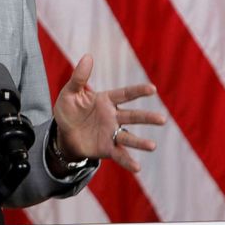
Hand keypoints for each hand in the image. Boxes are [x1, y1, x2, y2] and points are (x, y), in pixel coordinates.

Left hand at [52, 55, 164, 172]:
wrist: (63, 134)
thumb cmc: (68, 110)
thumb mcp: (70, 92)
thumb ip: (79, 77)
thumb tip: (88, 57)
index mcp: (106, 100)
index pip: (125, 94)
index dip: (138, 91)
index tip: (152, 89)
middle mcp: (113, 117)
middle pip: (132, 116)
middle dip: (147, 118)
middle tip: (162, 120)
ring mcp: (111, 133)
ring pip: (128, 137)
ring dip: (140, 142)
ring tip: (152, 146)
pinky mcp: (107, 148)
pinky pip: (119, 154)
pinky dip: (128, 161)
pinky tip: (137, 168)